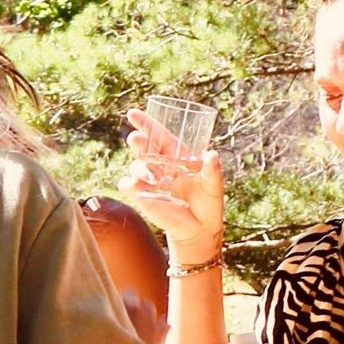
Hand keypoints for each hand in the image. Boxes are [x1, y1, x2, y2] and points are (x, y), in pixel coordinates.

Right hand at [122, 111, 224, 261]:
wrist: (200, 230)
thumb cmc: (208, 204)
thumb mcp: (214, 186)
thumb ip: (212, 171)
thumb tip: (211, 154)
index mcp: (177, 157)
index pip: (159, 135)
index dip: (146, 124)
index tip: (132, 113)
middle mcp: (161, 166)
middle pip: (144, 147)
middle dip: (138, 141)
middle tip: (136, 139)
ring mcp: (150, 182)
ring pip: (136, 166)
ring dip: (141, 168)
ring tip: (153, 177)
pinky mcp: (143, 198)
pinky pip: (129, 186)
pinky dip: (129, 184)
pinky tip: (134, 185)